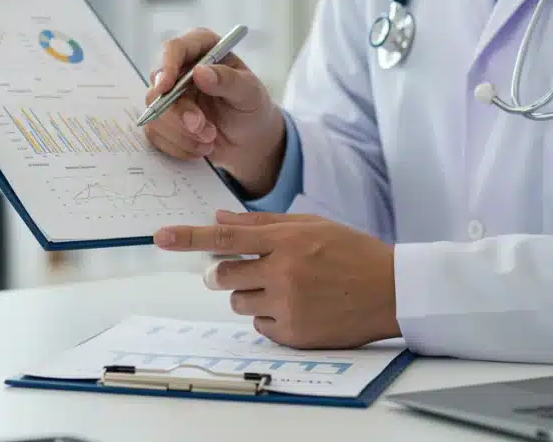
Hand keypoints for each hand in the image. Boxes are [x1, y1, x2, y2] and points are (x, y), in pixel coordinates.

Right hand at [144, 28, 286, 195]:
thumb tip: (200, 72)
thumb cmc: (252, 108)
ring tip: (210, 139)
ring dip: (183, 133)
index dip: (166, 65)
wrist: (248, 140)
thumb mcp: (250, 93)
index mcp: (202, 50)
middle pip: (159, 85)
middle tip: (203, 129)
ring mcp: (168, 96)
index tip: (166, 87)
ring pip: (156, 113)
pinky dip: (178, 145)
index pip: (174, 48)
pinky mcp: (162, 120)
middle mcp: (180, 69)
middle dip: (179, 113)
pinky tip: (199, 147)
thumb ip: (228, 81)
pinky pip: (155, 133)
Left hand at [154, 211, 399, 348]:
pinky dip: (269, 317)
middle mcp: (283, 274)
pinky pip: (259, 326)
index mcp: (286, 241)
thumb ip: (262, 223)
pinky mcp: (294, 334)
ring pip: (238, 302)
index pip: (225, 238)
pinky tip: (297, 306)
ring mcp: (288, 306)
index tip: (161, 237)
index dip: (189, 238)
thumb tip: (218, 218)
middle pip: (223, 276)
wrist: (392, 291)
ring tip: (283, 287)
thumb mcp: (309, 225)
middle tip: (242, 270)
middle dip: (223, 273)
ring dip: (248, 295)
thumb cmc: (351, 253)